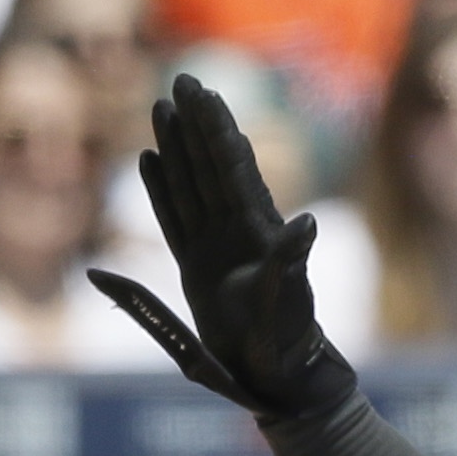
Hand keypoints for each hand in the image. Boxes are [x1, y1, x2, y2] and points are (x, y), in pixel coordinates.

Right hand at [86, 74, 352, 418]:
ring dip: (177, 147)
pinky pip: (174, 217)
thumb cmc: (289, 342)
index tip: (207, 94)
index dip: (218, 131)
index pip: (233, 169)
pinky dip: (161, 189)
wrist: (277, 375)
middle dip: (197, 123)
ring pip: (190, 184)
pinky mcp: (197, 267)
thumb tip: (307, 222)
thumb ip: (291, 262)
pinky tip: (149, 160)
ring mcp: (216, 246)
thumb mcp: (291, 301)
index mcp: (258, 232)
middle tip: (183, 79)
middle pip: (210, 165)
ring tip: (162, 108)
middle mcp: (237, 231)